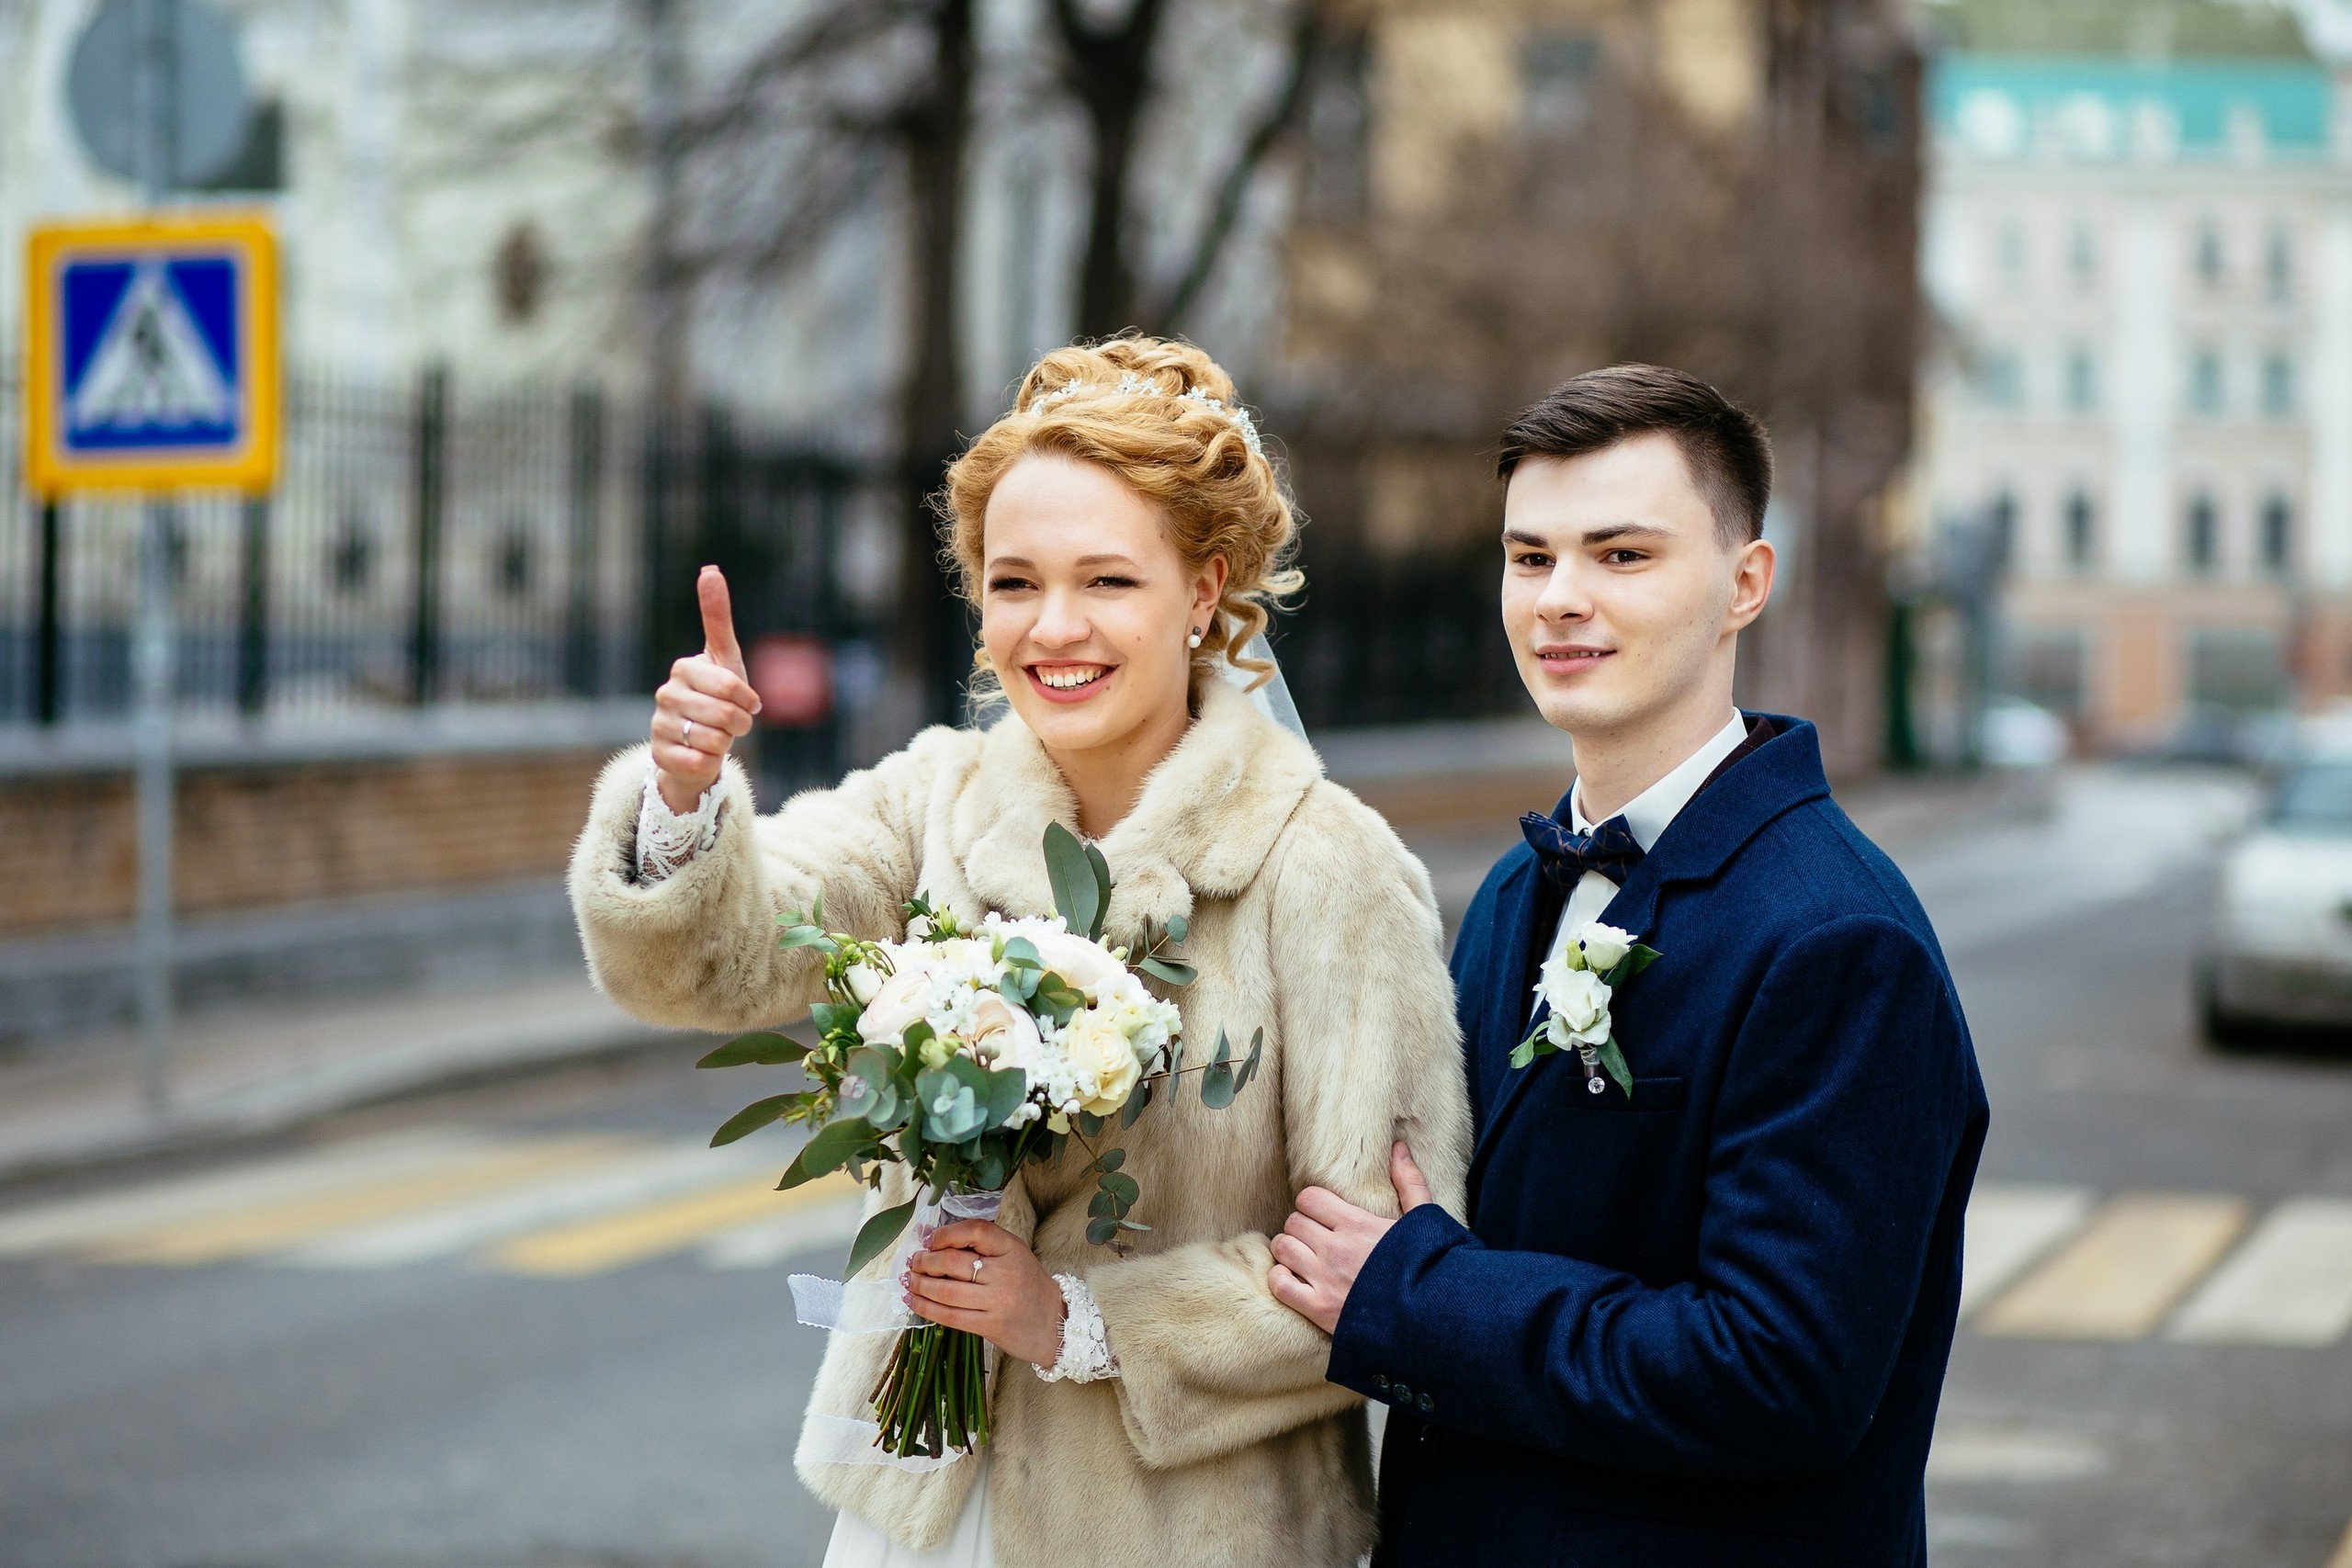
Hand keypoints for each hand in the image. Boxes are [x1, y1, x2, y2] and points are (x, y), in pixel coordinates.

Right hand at [650, 565, 761, 813]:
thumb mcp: (724, 657)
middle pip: (724, 715)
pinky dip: (710, 762)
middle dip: (740, 724)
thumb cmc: (716, 697)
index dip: (747, 699)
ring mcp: (659, 726)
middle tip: (735, 724)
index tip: (748, 702)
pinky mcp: (660, 756)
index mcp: (683, 669)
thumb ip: (716, 616)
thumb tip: (709, 570)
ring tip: (716, 737)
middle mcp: (665, 694)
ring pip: (714, 740)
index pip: (730, 685)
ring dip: (725, 743)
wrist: (698, 743)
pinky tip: (701, 755)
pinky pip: (700, 762)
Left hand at [904, 1220, 1068, 1366]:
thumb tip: (932, 1239)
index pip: (975, 1230)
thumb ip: (981, 1247)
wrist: (1055, 1324)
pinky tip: (913, 1301)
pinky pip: (950, 1316)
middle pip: (953, 1261)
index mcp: (1012, 1248)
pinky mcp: (990, 1326)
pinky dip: (926, 1307)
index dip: (946, 1233)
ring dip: (920, 1284)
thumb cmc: (1028, 1286)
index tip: (930, 1240)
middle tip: (913, 1262)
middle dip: (925, 1261)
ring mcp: (999, 1301)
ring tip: (909, 1280)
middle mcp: (1006, 1273)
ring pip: (946, 1290)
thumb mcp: (1014, 1256)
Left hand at [1268, 1140, 1432, 1334]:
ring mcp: (1324, 1280)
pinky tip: (1296, 1280)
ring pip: (1283, 1248)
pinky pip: (1279, 1285)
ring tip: (1304, 1256)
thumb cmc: (1429, 1267)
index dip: (1314, 1204)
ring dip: (1290, 1250)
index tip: (1324, 1215)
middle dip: (1302, 1226)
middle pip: (1294, 1222)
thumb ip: (1409, 1182)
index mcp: (1357, 1224)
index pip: (1310, 1198)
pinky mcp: (1318, 1309)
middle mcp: (1336, 1249)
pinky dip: (1281, 1279)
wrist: (1434, 1318)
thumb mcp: (1424, 1220)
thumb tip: (1398, 1146)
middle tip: (1315, 1237)